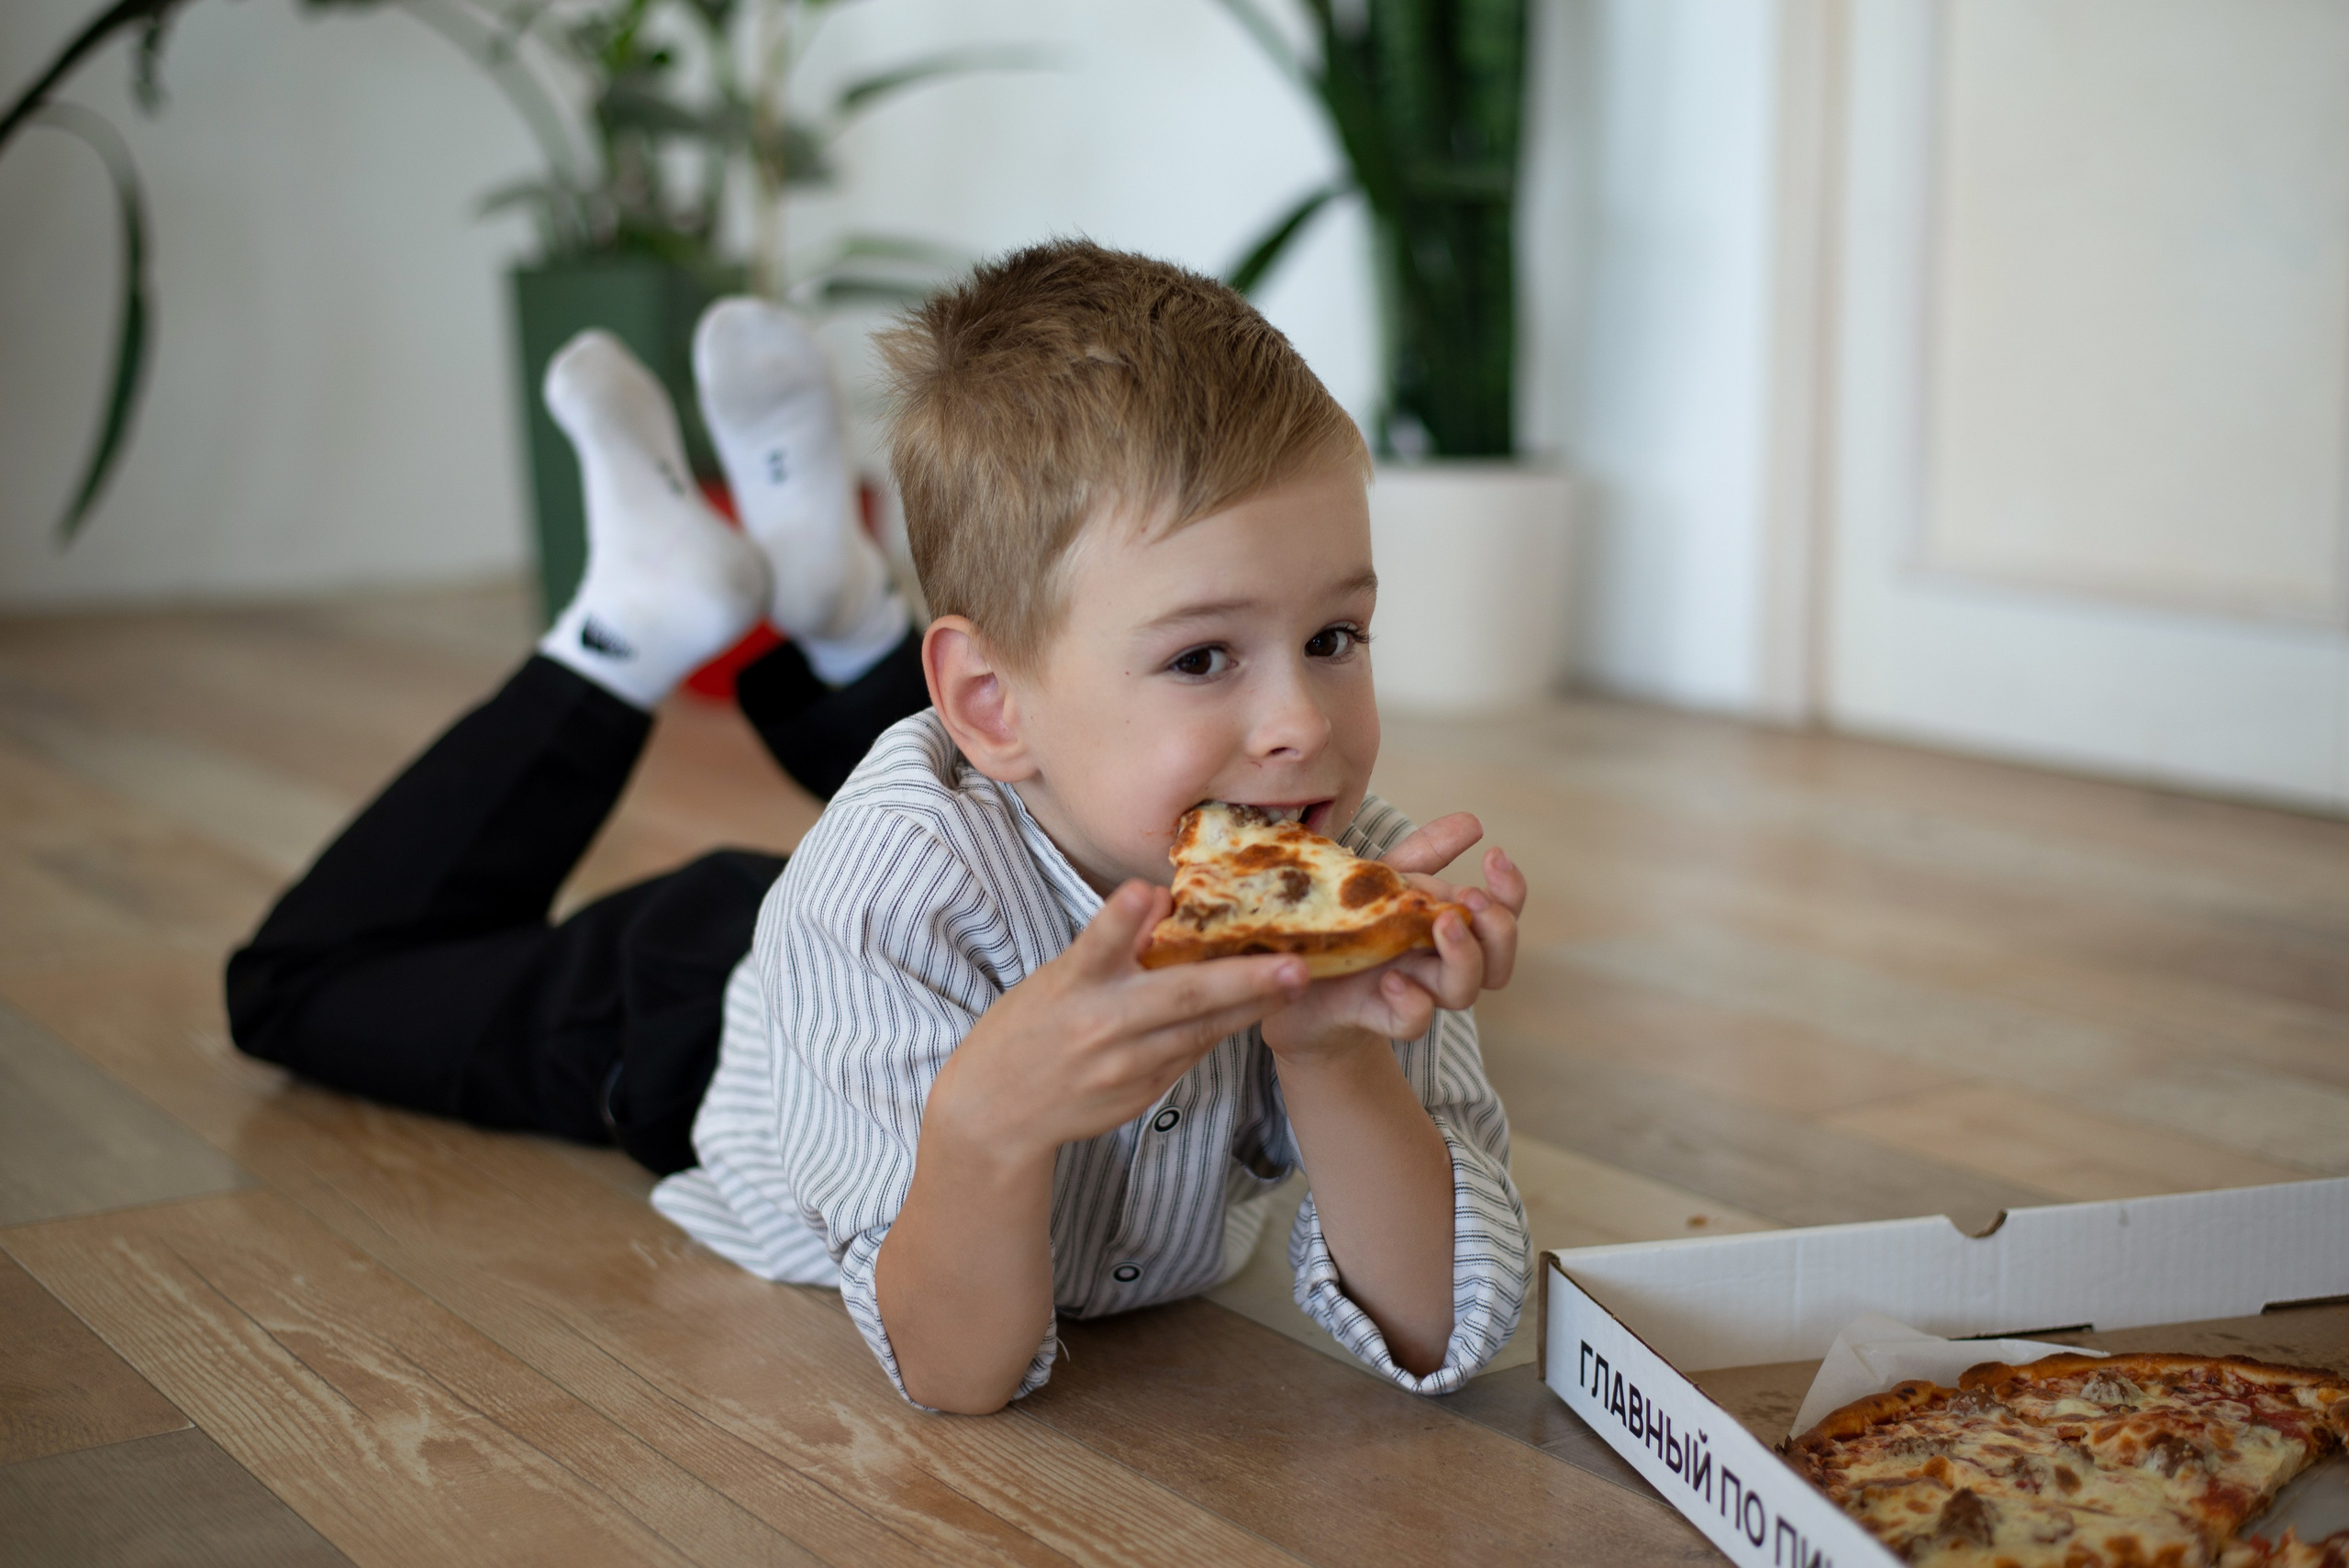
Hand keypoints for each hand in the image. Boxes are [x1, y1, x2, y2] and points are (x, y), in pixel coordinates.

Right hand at [925, 879, 1309, 1168]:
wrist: (996, 1115)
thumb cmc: (1025, 1032)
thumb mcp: (1053, 979)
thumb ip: (1108, 943)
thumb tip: (1158, 899)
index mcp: (1069, 986)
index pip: (1094, 945)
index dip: (1118, 919)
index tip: (1143, 892)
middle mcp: (1098, 1027)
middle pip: (1177, 997)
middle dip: (1242, 980)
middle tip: (1294, 965)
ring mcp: (1123, 1068)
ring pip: (1199, 1031)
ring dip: (1250, 1007)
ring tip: (1294, 982)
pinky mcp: (1139, 1095)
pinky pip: (1189, 1056)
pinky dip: (1219, 1029)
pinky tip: (1252, 1010)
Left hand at [1260, 812, 1525, 1060]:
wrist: (1292, 976)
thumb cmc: (1346, 924)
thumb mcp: (1381, 880)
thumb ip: (1425, 855)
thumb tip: (1473, 821)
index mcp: (1445, 926)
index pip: (1501, 915)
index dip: (1511, 890)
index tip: (1493, 854)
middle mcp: (1437, 962)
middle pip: (1497, 960)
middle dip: (1497, 929)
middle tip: (1469, 899)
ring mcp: (1411, 989)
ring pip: (1464, 991)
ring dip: (1463, 957)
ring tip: (1441, 923)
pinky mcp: (1376, 1014)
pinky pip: (1413, 1022)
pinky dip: (1412, 1002)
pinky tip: (1392, 978)